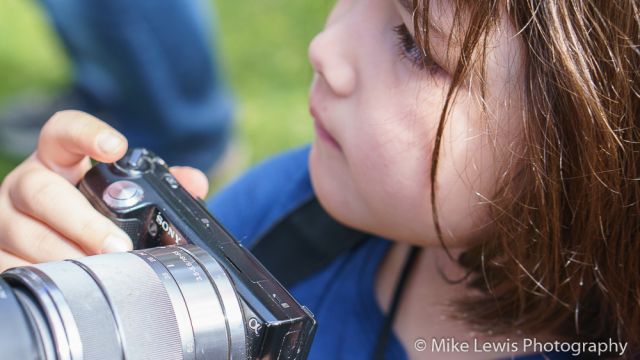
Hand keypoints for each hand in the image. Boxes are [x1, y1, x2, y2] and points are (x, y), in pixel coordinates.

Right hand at [0, 110, 208, 270]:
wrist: (47, 241)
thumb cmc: (88, 211)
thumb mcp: (117, 193)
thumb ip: (157, 185)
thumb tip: (195, 183)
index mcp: (57, 160)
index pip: (64, 131)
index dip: (87, 133)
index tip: (116, 147)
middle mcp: (25, 183)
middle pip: (44, 192)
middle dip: (84, 222)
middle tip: (118, 246)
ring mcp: (5, 216)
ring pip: (28, 233)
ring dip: (67, 256)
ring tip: (100, 274)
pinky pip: (10, 263)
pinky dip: (42, 276)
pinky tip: (67, 287)